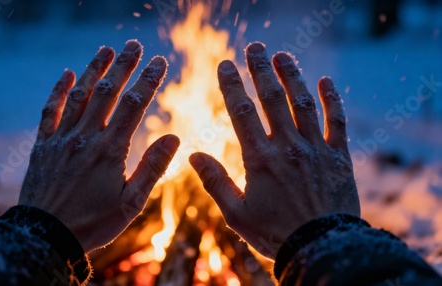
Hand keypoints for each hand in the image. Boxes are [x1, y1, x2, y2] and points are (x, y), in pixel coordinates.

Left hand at [19, 41, 179, 251]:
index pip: (134, 106)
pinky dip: (58, 90)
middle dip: (123, 66)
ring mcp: (62, 139)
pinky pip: (50, 111)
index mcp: (110, 150)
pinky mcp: (43, 145)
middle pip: (107, 93)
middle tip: (135, 44)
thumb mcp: (131, 202)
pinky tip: (66, 73)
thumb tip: (174, 137)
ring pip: (79, 95)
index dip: (149, 81)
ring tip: (107, 49)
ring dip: (94, 69)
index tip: (159, 61)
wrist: (45, 236)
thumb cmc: (94, 223)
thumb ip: (153, 168)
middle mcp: (85, 138)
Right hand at [189, 43, 359, 259]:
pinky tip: (325, 80)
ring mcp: (316, 149)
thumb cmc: (274, 233)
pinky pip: (337, 121)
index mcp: (259, 158)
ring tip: (283, 55)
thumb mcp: (235, 213)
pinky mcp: (339, 156)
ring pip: (303, 103)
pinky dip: (332, 99)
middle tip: (255, 47)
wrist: (321, 247)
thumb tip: (194, 154)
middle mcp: (288, 146)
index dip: (232, 85)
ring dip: (293, 76)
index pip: (241, 112)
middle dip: (262, 70)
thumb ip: (214, 181)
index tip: (225, 64)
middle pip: (272, 98)